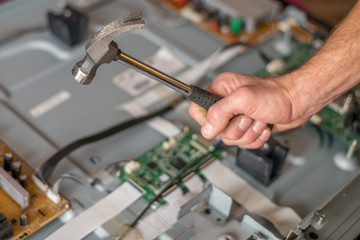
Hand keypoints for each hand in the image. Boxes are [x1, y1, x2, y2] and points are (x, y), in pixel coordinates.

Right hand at [188, 72, 307, 147]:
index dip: (208, 120)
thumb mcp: (244, 99)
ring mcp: (236, 116)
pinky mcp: (247, 127)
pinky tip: (262, 126)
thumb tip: (207, 129)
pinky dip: (255, 138)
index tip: (223, 121)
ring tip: (258, 120)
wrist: (299, 102)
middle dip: (236, 129)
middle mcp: (226, 103)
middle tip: (248, 117)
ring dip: (248, 134)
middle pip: (215, 129)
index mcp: (220, 90)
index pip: (197, 109)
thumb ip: (221, 111)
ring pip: (230, 139)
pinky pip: (242, 143)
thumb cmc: (277, 94)